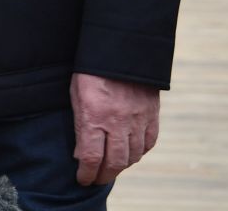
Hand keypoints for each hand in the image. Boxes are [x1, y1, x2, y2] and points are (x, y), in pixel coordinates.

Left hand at [71, 72, 159, 186]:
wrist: (120, 48)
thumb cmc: (91, 72)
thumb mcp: (76, 95)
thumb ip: (80, 125)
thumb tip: (82, 155)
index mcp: (94, 116)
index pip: (92, 157)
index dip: (87, 174)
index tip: (83, 179)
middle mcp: (117, 121)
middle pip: (115, 163)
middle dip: (104, 175)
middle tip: (97, 178)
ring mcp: (137, 119)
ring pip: (133, 156)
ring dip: (122, 166)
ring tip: (112, 167)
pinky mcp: (152, 114)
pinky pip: (149, 143)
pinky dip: (140, 152)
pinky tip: (131, 153)